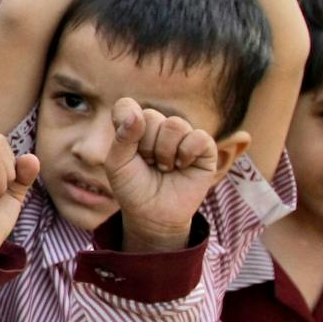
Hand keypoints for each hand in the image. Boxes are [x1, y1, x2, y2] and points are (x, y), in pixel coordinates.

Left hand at [103, 98, 224, 250]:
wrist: (153, 215)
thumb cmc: (133, 188)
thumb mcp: (117, 165)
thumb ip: (122, 137)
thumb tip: (136, 114)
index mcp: (135, 127)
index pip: (127, 106)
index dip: (126, 120)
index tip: (126, 143)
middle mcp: (159, 128)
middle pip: (152, 117)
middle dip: (145, 146)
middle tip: (148, 164)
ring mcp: (183, 137)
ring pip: (175, 125)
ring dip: (165, 152)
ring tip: (164, 168)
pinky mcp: (204, 149)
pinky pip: (198, 137)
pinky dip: (187, 154)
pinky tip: (181, 167)